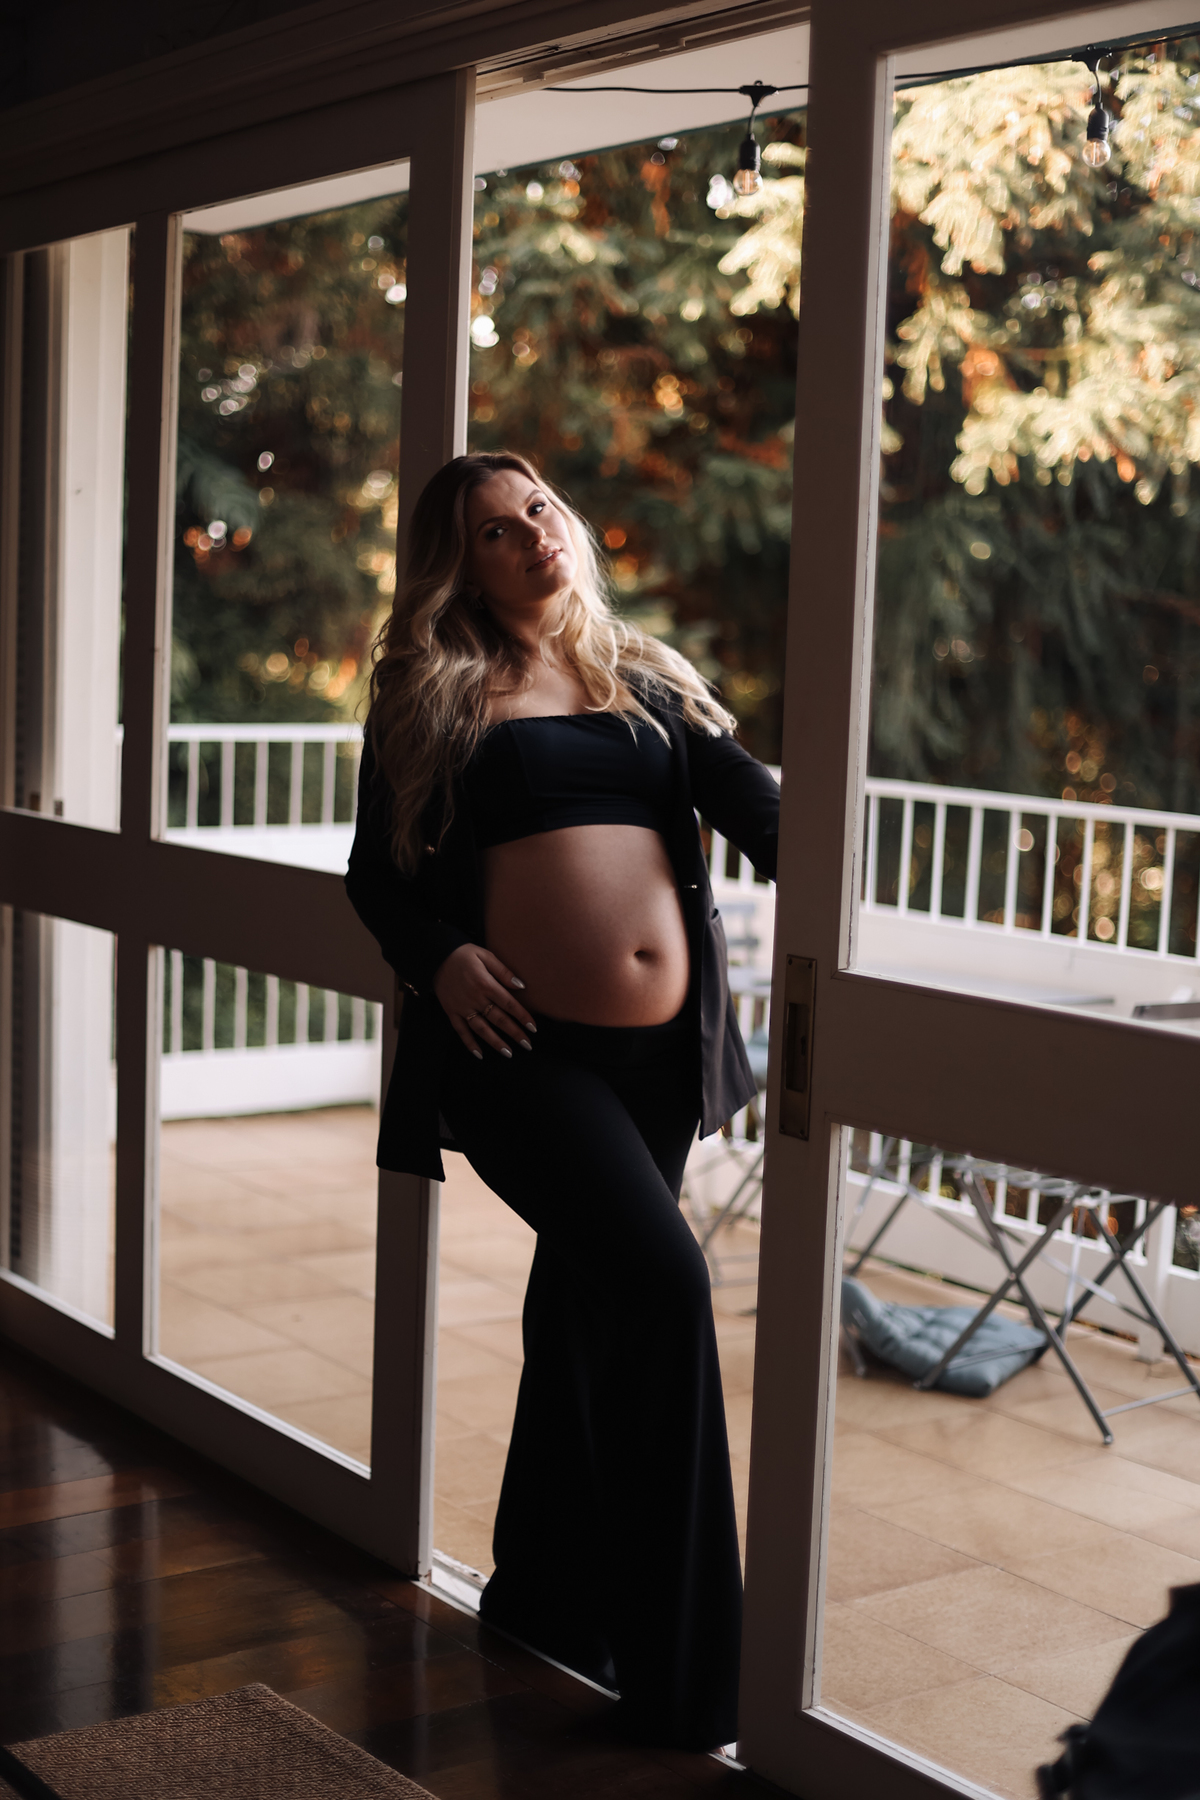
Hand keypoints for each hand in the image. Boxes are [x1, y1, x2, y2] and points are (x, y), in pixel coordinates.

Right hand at [433, 943, 535, 1059]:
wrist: (436, 957)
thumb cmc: (463, 954)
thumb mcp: (485, 955)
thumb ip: (503, 971)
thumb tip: (521, 986)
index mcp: (485, 984)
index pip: (508, 1004)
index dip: (522, 1017)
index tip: (533, 1028)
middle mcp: (474, 998)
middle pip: (498, 1019)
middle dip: (514, 1033)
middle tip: (527, 1045)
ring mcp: (462, 1007)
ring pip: (481, 1029)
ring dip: (495, 1042)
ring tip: (508, 1053)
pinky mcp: (451, 1012)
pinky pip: (461, 1031)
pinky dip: (469, 1043)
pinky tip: (479, 1054)